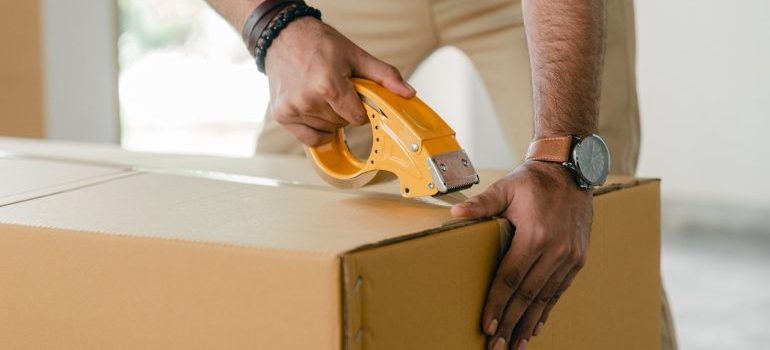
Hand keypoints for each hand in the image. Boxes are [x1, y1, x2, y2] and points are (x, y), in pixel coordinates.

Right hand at [264, 17, 414, 145]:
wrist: (284, 36)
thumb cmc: (318, 43)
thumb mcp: (356, 55)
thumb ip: (385, 76)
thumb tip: (408, 93)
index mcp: (328, 85)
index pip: (358, 118)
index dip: (361, 109)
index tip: (355, 96)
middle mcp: (308, 100)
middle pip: (342, 124)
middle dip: (345, 110)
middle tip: (337, 89)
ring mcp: (293, 109)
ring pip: (327, 130)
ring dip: (330, 118)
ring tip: (322, 94)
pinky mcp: (282, 115)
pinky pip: (309, 139)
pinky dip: (317, 130)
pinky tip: (316, 112)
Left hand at [451, 161, 591, 349]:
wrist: (571, 170)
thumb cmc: (533, 180)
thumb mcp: (506, 187)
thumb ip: (482, 204)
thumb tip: (456, 214)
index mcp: (536, 235)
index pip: (511, 278)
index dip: (497, 303)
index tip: (487, 325)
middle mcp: (555, 250)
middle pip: (527, 294)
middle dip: (510, 322)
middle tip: (497, 346)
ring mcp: (569, 257)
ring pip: (545, 297)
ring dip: (529, 323)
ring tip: (515, 344)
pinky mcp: (578, 259)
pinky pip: (559, 290)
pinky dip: (547, 310)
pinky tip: (535, 326)